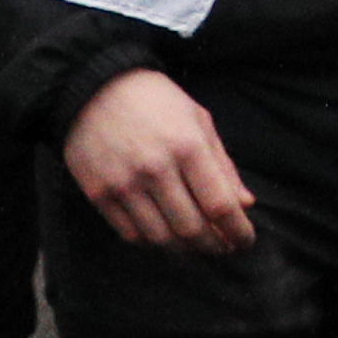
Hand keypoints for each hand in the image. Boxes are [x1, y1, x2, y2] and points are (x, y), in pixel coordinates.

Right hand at [62, 68, 254, 252]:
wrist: (92, 86)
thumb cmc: (154, 100)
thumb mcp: (197, 119)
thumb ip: (222, 164)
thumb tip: (245, 204)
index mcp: (187, 145)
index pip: (220, 205)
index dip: (238, 231)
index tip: (245, 240)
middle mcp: (155, 168)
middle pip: (192, 229)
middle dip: (214, 246)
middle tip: (223, 247)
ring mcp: (124, 184)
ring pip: (162, 238)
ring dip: (185, 251)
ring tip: (196, 247)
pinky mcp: (98, 193)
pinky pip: (131, 234)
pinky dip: (153, 244)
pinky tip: (165, 236)